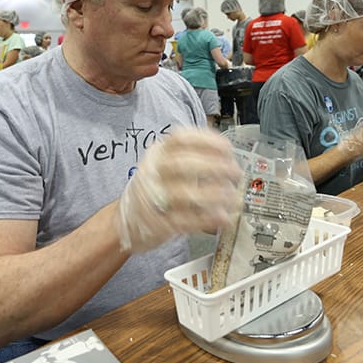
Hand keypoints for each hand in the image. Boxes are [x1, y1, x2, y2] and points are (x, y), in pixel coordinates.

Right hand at [115, 128, 243, 252]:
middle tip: (236, 173)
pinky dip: (208, 219)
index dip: (207, 140)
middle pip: (184, 164)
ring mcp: (153, 199)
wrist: (126, 222)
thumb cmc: (154, 190)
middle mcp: (152, 173)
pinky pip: (186, 221)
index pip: (180, 138)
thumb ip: (190, 157)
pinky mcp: (158, 224)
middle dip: (216, 167)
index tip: (227, 148)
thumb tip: (227, 154)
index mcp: (156, 154)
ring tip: (233, 197)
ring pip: (186, 194)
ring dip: (215, 195)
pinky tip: (223, 217)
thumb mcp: (163, 165)